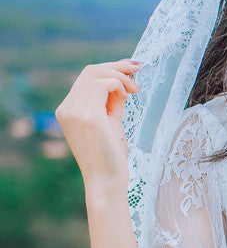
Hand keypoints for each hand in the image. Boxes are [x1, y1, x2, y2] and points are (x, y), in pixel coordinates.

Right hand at [55, 58, 141, 188]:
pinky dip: (119, 84)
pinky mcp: (88, 116)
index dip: (111, 68)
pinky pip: (103, 85)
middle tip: (139, 69)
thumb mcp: (111, 121)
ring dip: (121, 76)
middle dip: (117, 66)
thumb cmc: (110, 154)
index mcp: (68, 110)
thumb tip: (124, 77)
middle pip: (90, 71)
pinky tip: (129, 95)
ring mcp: (75, 112)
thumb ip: (113, 100)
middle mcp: (66, 109)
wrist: (107, 180)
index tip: (132, 69)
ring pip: (96, 74)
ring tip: (135, 90)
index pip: (86, 77)